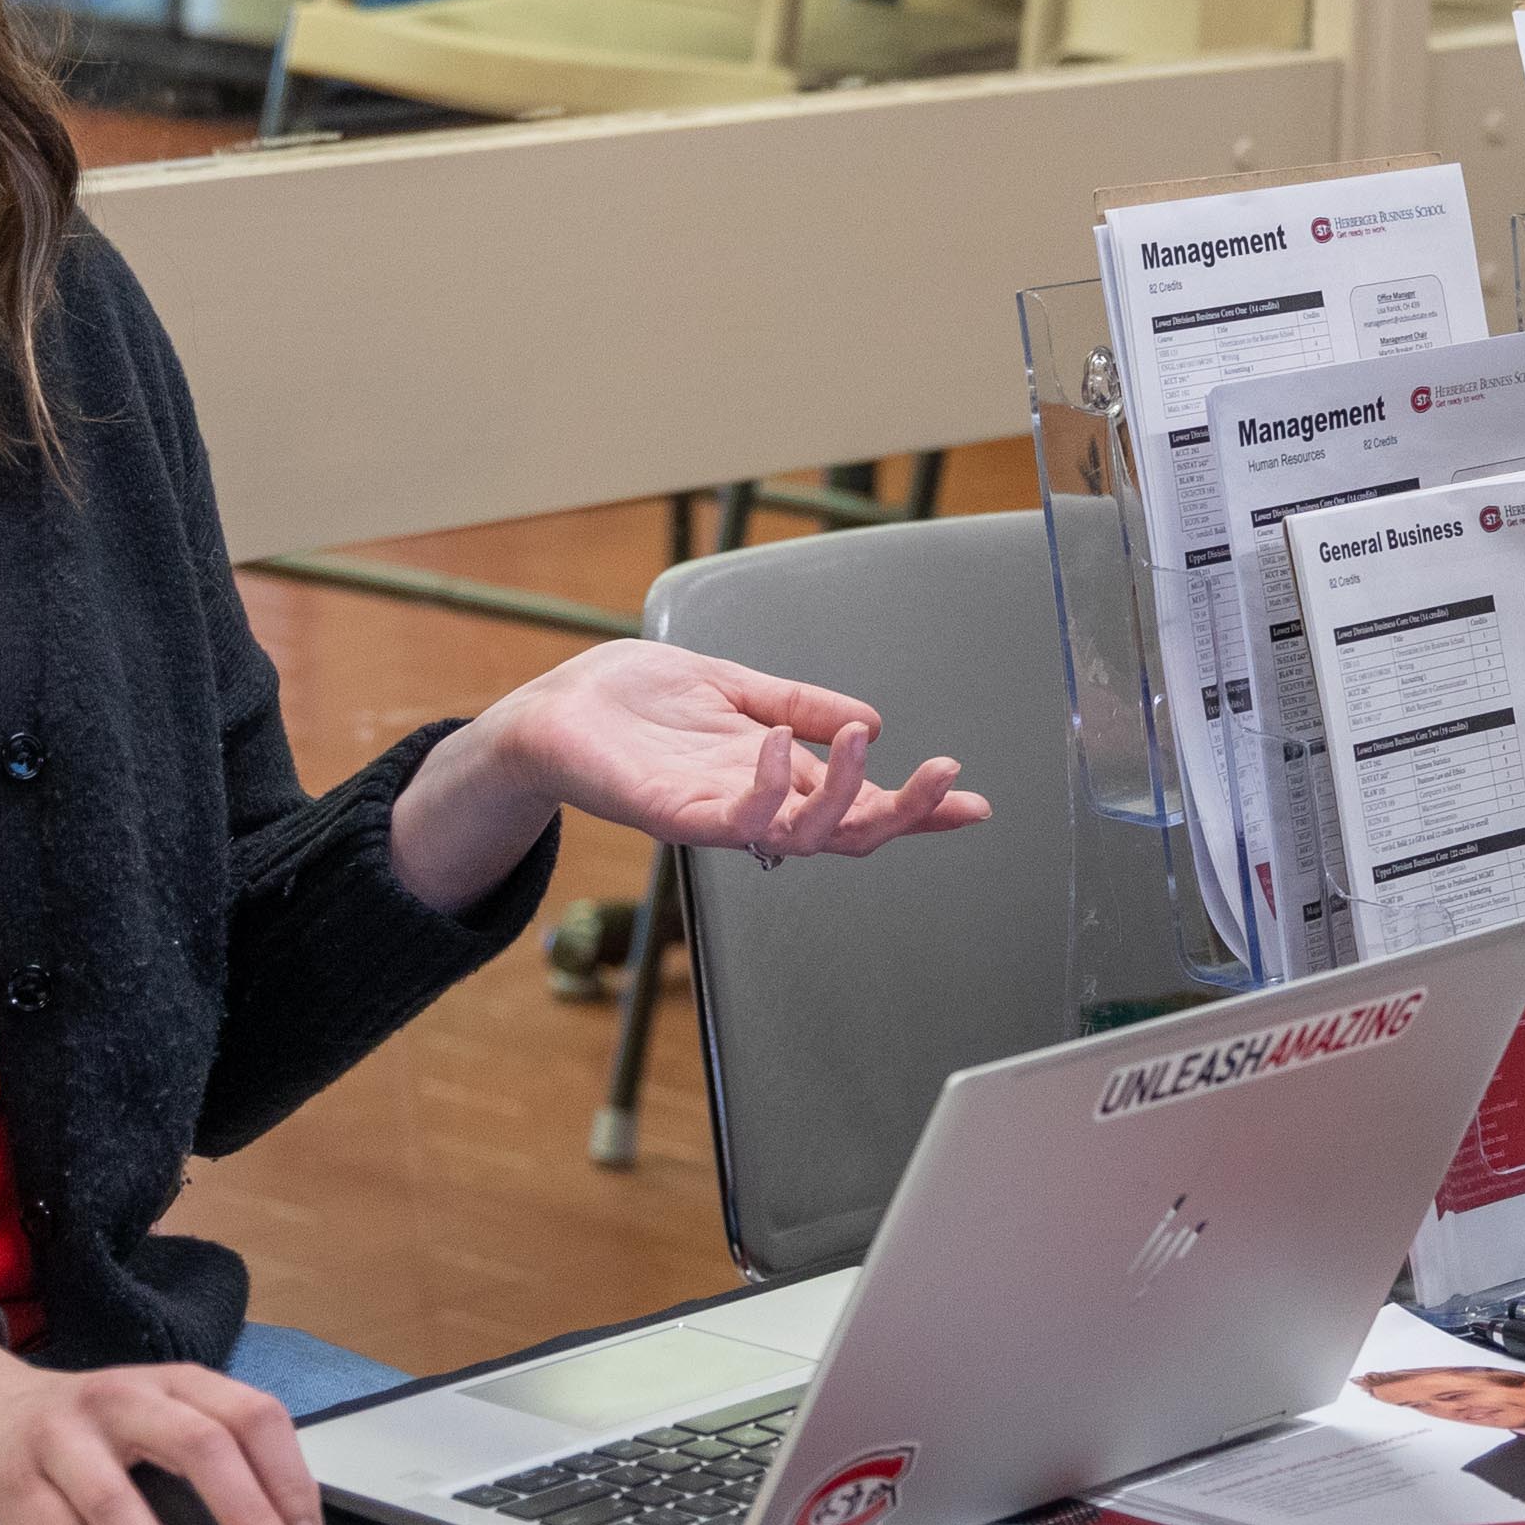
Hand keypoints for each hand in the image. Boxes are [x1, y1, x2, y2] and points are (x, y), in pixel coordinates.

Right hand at [0, 1331, 315, 1524]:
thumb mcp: (152, 1418)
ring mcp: (63, 1440)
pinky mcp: (19, 1489)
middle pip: (202, 1446)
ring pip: (124, 1503)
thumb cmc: (83, 1431)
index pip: (252, 1415)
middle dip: (251, 1517)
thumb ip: (209, 1458)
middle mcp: (122, 1399)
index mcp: (172, 1383)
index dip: (289, 1480)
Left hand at [389, 636, 991, 910]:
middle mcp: (755, 805)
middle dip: (907, 813)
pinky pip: (736, 821)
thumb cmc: (628, 701)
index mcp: (776, 776)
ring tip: (866, 742)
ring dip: (848, 796)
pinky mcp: (674, 815)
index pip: (861, 801)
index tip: (974, 804)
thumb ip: (800, 703)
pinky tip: (780, 743)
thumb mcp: (735, 687)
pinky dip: (769, 786)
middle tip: (948, 777)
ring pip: (806, 837)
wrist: (550, 711)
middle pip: (850, 834)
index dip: (919, 808)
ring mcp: (717, 815)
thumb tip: (870, 717)